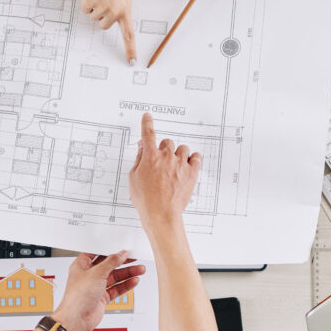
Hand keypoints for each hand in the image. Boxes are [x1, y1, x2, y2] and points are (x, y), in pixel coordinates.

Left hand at [53, 252, 145, 330]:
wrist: (77, 319)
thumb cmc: (77, 297)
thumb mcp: (96, 273)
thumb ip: (111, 262)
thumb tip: (120, 255)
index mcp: (82, 265)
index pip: (98, 254)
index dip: (110, 250)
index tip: (122, 249)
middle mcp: (89, 276)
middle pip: (109, 265)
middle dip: (122, 262)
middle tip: (135, 259)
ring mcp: (96, 287)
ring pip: (115, 277)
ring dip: (127, 273)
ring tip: (139, 270)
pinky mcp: (102, 297)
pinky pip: (116, 288)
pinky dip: (126, 285)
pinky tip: (134, 280)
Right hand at [75, 0, 136, 64]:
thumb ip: (123, 8)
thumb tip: (115, 19)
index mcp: (125, 10)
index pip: (129, 35)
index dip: (130, 50)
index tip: (131, 62)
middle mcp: (114, 12)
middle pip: (104, 25)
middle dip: (103, 15)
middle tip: (106, 0)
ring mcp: (101, 8)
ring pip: (94, 17)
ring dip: (95, 7)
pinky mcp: (90, 3)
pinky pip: (86, 10)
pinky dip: (87, 2)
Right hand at [129, 112, 201, 235]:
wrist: (161, 214)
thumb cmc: (146, 200)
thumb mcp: (134, 178)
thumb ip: (139, 159)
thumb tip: (142, 148)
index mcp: (150, 157)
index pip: (148, 134)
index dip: (147, 123)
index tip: (147, 116)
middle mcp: (166, 157)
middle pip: (167, 142)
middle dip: (164, 149)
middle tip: (162, 161)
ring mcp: (180, 164)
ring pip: (182, 148)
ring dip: (178, 154)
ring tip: (175, 166)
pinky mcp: (192, 172)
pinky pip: (197, 157)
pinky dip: (193, 159)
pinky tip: (188, 165)